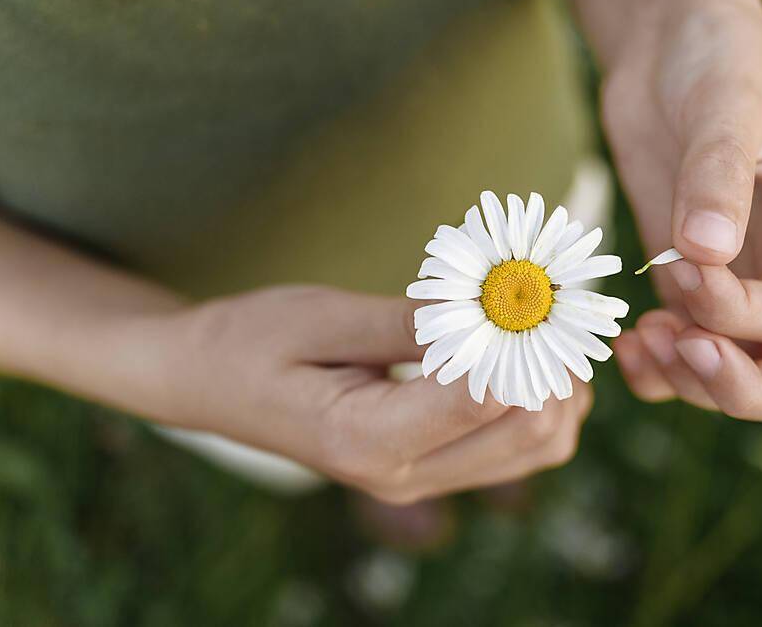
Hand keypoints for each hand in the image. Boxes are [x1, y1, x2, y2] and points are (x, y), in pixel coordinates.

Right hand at [147, 286, 591, 502]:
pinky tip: (515, 351)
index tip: (528, 280)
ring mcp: (421, 480)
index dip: (523, 335)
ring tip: (531, 320)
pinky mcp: (432, 470)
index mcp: (367, 441)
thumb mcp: (323, 317)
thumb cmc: (251, 340)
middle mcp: (403, 476)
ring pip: (541, 447)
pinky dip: (538, 399)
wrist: (207, 383)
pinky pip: (520, 448)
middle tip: (542, 295)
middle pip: (532, 432)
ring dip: (555, 383)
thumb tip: (501, 308)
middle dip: (552, 360)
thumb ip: (413, 322)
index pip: (486, 396)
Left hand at [604, 0, 761, 419]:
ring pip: (737, 378)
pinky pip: (685, 356)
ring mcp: (742, 284)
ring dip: (687, 380)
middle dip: (736, 384)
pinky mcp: (690, 285)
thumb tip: (707, 252)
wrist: (669, 49)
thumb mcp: (726, 106)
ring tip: (639, 340)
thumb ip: (719, 177)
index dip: (739, 315)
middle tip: (677, 350)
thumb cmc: (717, 59)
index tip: (683, 273)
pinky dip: (657, 370)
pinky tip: (625, 344)